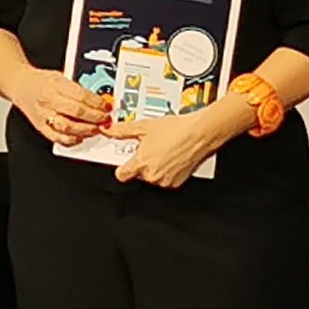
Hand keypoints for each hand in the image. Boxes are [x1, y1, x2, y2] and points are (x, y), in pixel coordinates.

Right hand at [8, 68, 111, 149]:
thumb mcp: (61, 76)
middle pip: (77, 112)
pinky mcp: (41, 127)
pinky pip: (58, 138)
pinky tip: (80, 137)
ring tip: (96, 128)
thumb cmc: (40, 80)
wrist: (20, 85)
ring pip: (69, 127)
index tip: (106, 106)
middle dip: (96, 117)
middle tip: (105, 119)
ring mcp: (44, 115)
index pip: (80, 95)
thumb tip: (99, 100)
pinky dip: (71, 140)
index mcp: (55, 84)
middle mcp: (48, 100)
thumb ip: (78, 88)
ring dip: (86, 130)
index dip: (97, 102)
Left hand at [110, 99, 248, 189]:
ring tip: (160, 150)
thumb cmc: (175, 130)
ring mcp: (166, 181)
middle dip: (140, 163)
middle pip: (137, 174)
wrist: (199, 134)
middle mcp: (152, 176)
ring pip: (151, 177)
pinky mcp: (177, 182)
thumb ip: (122, 130)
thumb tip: (109, 130)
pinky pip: (165, 179)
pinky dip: (165, 170)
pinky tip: (170, 156)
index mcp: (141, 163)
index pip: (121, 175)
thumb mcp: (144, 126)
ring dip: (153, 166)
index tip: (123, 161)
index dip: (121, 167)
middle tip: (147, 148)